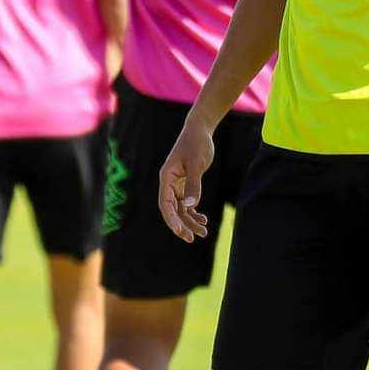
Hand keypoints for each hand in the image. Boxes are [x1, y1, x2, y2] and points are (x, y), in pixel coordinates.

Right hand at [158, 119, 213, 241]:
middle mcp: (169, 183)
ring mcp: (177, 184)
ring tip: (203, 232)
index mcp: (166, 178)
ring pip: (180, 208)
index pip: (165, 204)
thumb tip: (191, 206)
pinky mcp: (185, 183)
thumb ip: (193, 185)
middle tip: (191, 238)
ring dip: (190, 221)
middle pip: (172, 210)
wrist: (200, 130)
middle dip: (181, 225)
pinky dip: (194, 212)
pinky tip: (203, 219)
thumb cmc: (196, 144)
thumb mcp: (196, 165)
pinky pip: (187, 203)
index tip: (181, 232)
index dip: (171, 220)